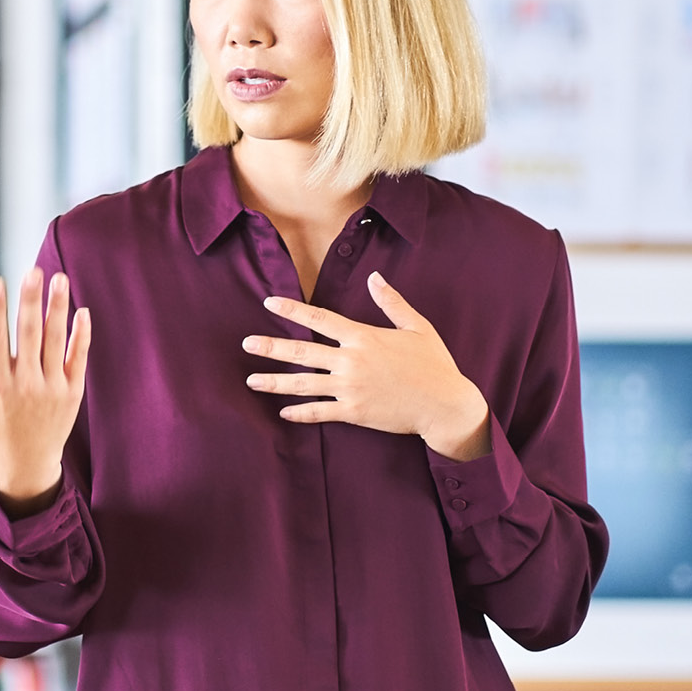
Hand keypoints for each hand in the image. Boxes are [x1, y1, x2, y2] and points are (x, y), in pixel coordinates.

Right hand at [0, 268, 91, 514]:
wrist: (27, 465)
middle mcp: (25, 384)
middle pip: (28, 335)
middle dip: (30, 301)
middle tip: (33, 270)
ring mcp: (51, 388)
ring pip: (55, 342)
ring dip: (58, 309)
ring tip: (60, 279)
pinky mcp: (72, 393)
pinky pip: (78, 358)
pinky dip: (81, 335)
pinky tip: (82, 311)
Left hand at [244, 274, 491, 461]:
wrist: (445, 404)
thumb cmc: (434, 364)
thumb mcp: (417, 327)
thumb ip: (392, 302)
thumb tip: (375, 277)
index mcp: (363, 337)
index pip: (319, 319)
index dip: (292, 310)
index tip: (269, 303)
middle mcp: (352, 361)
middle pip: (302, 352)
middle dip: (271, 347)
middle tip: (246, 344)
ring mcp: (350, 388)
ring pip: (304, 385)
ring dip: (275, 382)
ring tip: (251, 380)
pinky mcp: (354, 412)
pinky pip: (320, 412)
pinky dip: (300, 413)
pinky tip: (282, 412)